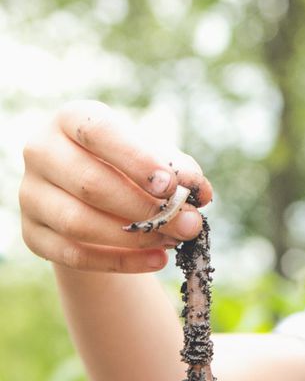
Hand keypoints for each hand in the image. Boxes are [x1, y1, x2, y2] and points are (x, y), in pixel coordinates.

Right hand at [19, 100, 213, 272]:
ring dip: (135, 237)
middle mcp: (42, 152)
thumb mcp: (156, 157)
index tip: (171, 186)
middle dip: (146, 209)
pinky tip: (158, 259)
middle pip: (90, 183)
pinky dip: (121, 261)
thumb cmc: (131, 166)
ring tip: (174, 240)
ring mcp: (31, 194)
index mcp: (72, 120)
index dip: (137, 160)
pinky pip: (75, 254)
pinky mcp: (33, 234)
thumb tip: (198, 192)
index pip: (98, 132)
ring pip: (80, 223)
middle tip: (188, 224)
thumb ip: (179, 169)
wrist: (96, 196)